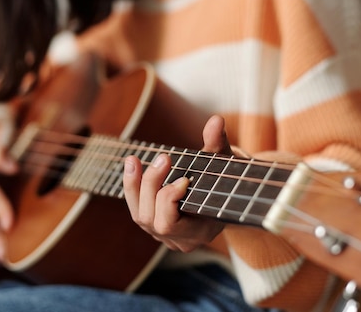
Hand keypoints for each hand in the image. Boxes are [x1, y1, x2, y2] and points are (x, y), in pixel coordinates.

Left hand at [122, 115, 231, 251]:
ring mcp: (166, 237)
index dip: (168, 199)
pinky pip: (137, 210)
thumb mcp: (224, 161)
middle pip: (151, 219)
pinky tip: (132, 165)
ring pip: (139, 216)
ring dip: (135, 186)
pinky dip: (133, 187)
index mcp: (201, 232)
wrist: (228, 198)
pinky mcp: (156, 227)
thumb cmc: (227, 178)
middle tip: (164, 158)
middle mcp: (181, 240)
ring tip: (134, 159)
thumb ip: (218, 143)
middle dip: (152, 186)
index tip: (184, 178)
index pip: (170, 225)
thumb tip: (216, 120)